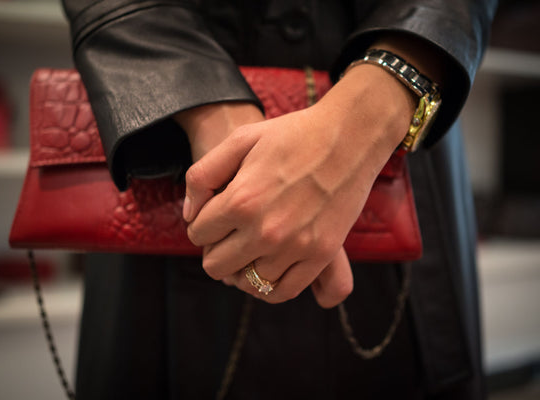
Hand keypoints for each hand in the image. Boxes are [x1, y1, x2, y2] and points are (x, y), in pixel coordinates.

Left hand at [183, 63, 416, 307]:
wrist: (349, 136)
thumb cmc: (292, 134)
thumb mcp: (239, 140)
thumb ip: (202, 176)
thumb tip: (189, 215)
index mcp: (240, 200)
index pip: (197, 234)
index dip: (201, 225)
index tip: (214, 216)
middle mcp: (265, 230)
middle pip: (216, 266)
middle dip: (215, 250)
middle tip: (228, 234)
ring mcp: (294, 246)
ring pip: (247, 282)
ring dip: (242, 267)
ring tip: (250, 247)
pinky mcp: (319, 255)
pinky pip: (282, 291)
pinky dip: (268, 286)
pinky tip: (267, 269)